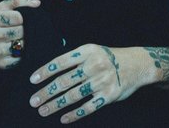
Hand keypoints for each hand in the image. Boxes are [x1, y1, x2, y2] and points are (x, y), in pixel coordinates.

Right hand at [0, 0, 40, 68]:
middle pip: (21, 31)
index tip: (21, 19)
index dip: (23, 18)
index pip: (18, 17)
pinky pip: (19, 58)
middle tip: (22, 29)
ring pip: (22, 44)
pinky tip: (17, 48)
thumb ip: (18, 2)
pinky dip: (22, 53)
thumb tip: (37, 3)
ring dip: (25, 41)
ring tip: (20, 38)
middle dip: (25, 29)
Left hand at [29, 44, 145, 123]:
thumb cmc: (108, 57)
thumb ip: (75, 58)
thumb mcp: (92, 50)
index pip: (61, 62)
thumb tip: (51, 69)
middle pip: (64, 81)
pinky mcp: (108, 96)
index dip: (46, 71)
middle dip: (46, 92)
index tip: (33, 80)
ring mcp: (101, 81)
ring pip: (73, 95)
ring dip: (56, 104)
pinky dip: (74, 114)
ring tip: (43, 110)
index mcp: (87, 51)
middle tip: (34, 100)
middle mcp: (93, 65)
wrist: (135, 64)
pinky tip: (63, 118)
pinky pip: (87, 107)